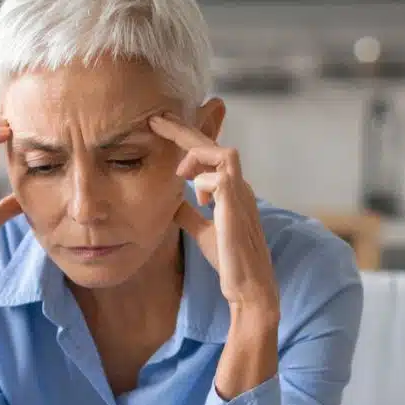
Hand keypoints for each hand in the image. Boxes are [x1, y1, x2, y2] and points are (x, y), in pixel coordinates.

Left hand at [149, 113, 278, 319]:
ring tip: (180, 173)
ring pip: (223, 154)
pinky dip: (202, 184)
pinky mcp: (236, 207)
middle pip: (215, 145)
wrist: (247, 285)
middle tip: (157, 119)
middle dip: (185, 130)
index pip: (210, 154)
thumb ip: (188, 213)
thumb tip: (171, 201)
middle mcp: (238, 186)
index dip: (188, 138)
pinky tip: (200, 202)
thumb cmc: (229, 259)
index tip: (161, 127)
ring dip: (198, 157)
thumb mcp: (201, 231)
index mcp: (231, 190)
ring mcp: (240, 195)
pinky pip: (218, 179)